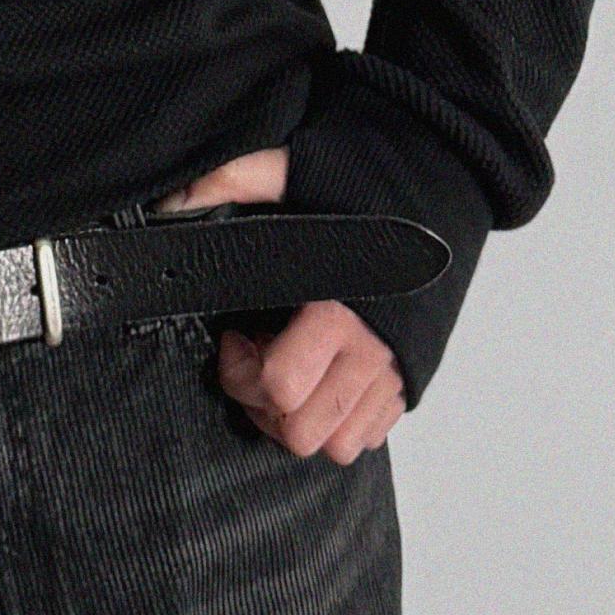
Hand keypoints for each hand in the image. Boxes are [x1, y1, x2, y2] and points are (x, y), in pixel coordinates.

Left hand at [152, 147, 405, 464]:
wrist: (443, 189)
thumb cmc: (368, 186)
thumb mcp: (291, 169)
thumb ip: (232, 180)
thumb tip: (171, 202)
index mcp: (338, 310)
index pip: (280, 386)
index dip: (240, 370)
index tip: (236, 337)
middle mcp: (371, 353)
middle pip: (302, 431)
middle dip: (264, 406)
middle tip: (258, 361)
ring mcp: (393, 374)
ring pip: (337, 445)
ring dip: (302, 420)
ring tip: (290, 371)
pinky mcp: (408, 382)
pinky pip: (369, 436)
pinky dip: (339, 422)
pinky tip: (322, 378)